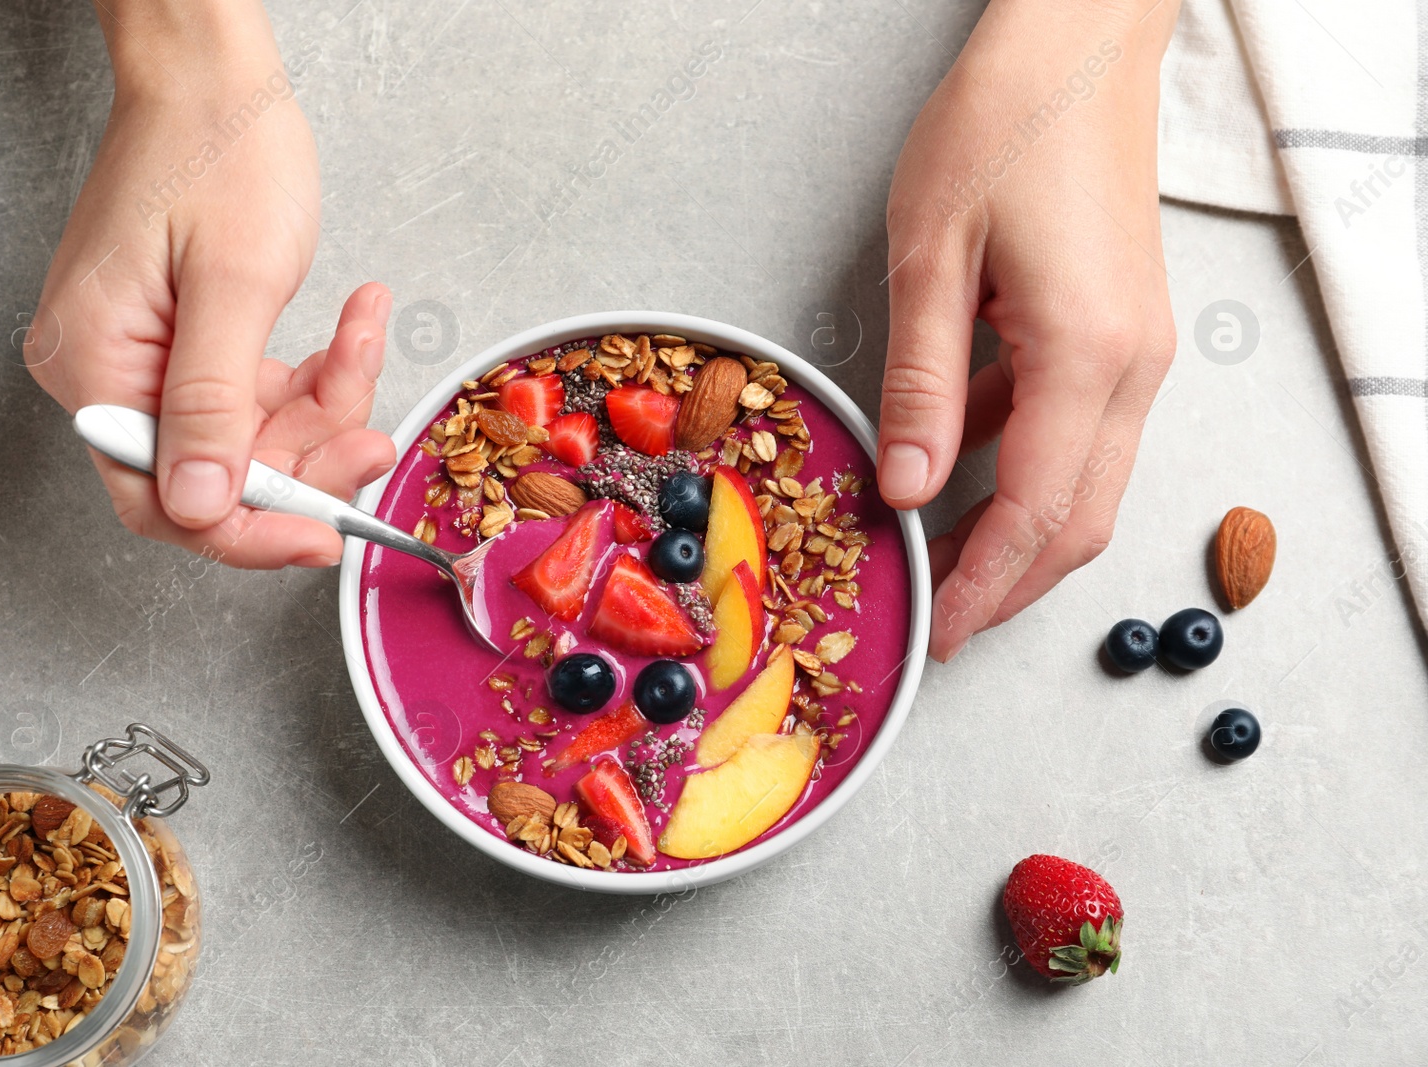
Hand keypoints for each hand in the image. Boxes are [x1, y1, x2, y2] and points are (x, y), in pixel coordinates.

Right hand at [27, 2, 393, 566]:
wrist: (214, 77)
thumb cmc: (218, 149)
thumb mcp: (234, 285)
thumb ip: (215, 404)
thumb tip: (202, 506)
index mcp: (95, 367)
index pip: (162, 500)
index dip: (247, 531)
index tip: (321, 537)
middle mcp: (108, 375)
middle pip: (219, 473)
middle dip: (309, 456)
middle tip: (373, 432)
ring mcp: (147, 361)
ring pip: (254, 437)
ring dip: (326, 403)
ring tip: (365, 334)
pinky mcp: (186, 345)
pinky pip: (260, 394)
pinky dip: (316, 372)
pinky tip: (352, 323)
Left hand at [878, 0, 1180, 660]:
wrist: (1077, 44)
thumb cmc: (1003, 126)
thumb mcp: (933, 258)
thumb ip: (923, 386)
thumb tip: (910, 491)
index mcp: (1088, 356)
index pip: (1039, 513)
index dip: (987, 585)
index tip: (940, 631)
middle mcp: (1133, 367)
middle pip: (1081, 520)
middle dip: (1011, 583)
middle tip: (943, 619)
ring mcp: (1137, 350)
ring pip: (1086, 483)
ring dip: (1018, 532)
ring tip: (941, 558)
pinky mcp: (1122, 330)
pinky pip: (1079, 429)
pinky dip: (1024, 466)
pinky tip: (959, 462)